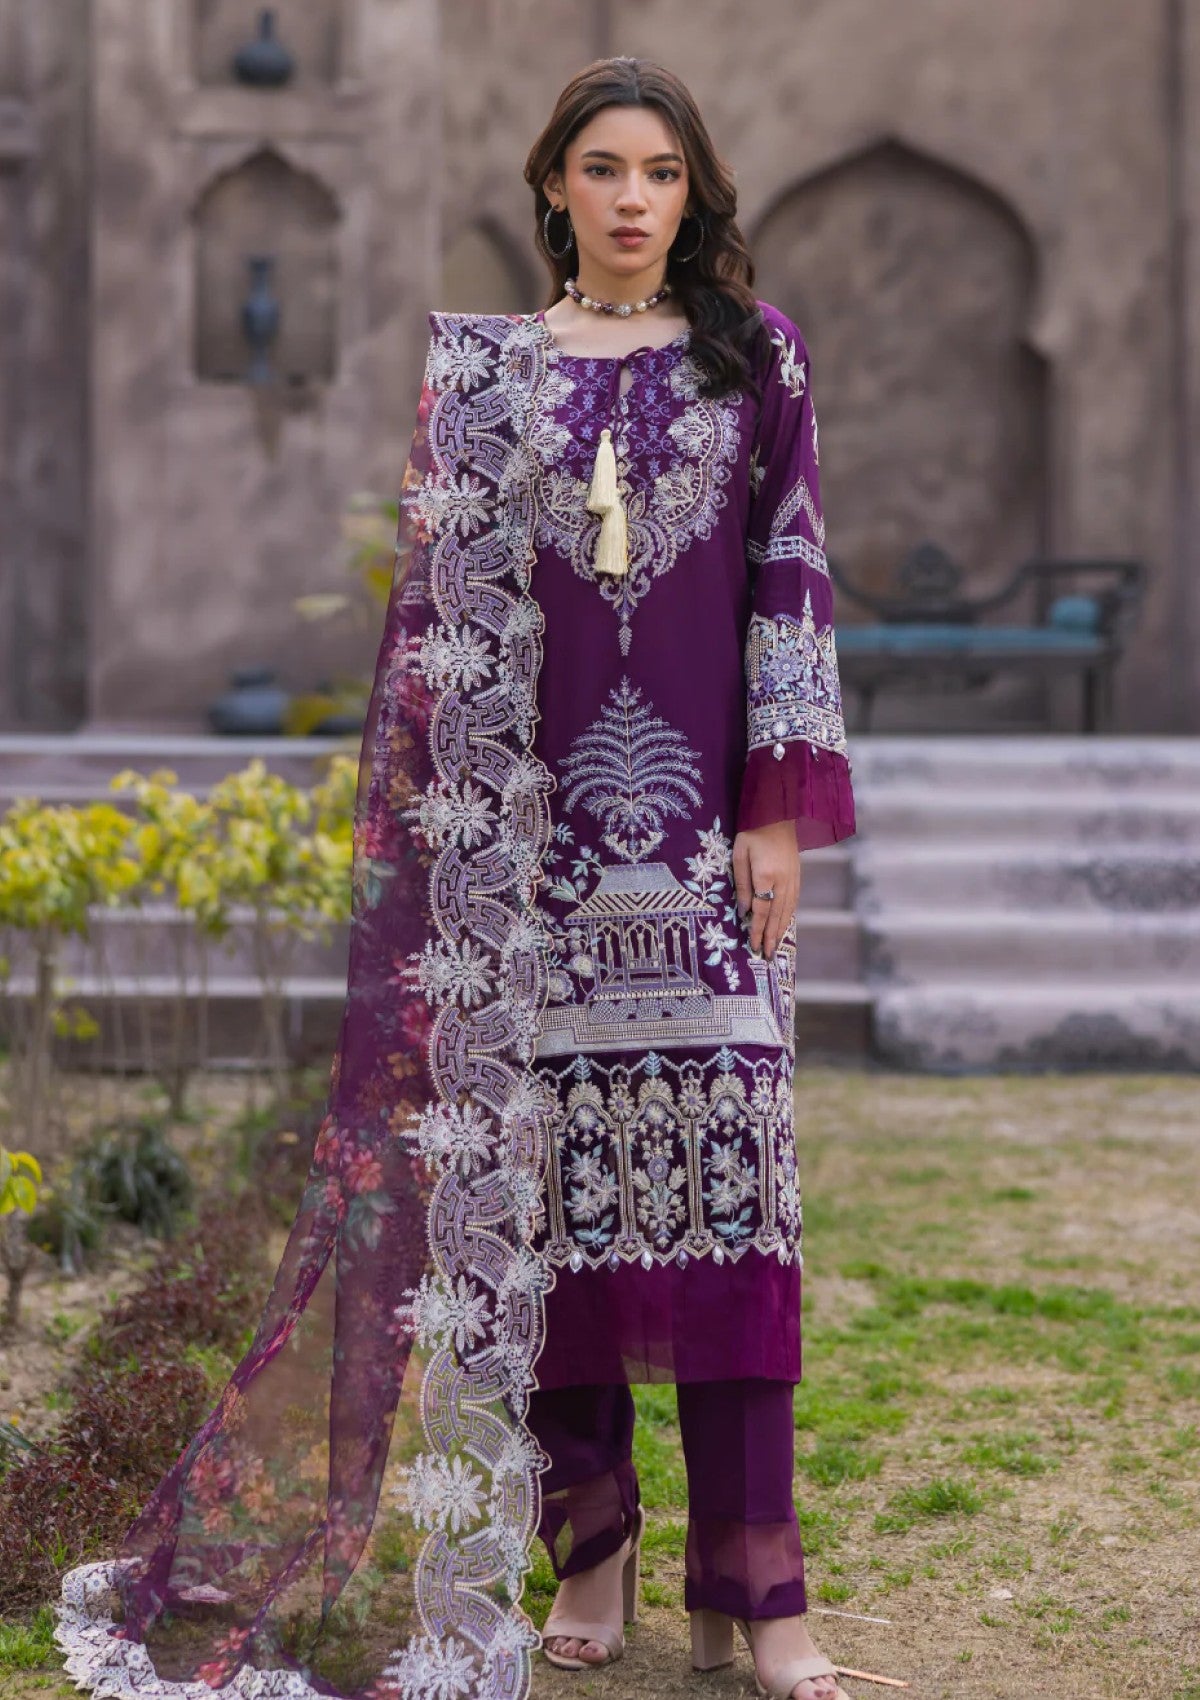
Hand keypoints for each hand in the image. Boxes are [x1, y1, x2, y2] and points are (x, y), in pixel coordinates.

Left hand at [732, 821, 800, 958]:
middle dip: (771, 937)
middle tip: (768, 956)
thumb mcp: (739, 855)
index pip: (762, 910)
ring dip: (781, 930)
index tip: (755, 946)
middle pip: (776, 915)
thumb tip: (745, 910)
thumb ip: (742, 884)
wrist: (778, 813)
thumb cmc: (752, 833)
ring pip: (787, 910)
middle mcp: (783, 880)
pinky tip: (784, 925)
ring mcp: (793, 879)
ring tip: (776, 947)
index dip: (758, 930)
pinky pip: (794, 901)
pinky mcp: (797, 875)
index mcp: (766, 876)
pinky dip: (788, 916)